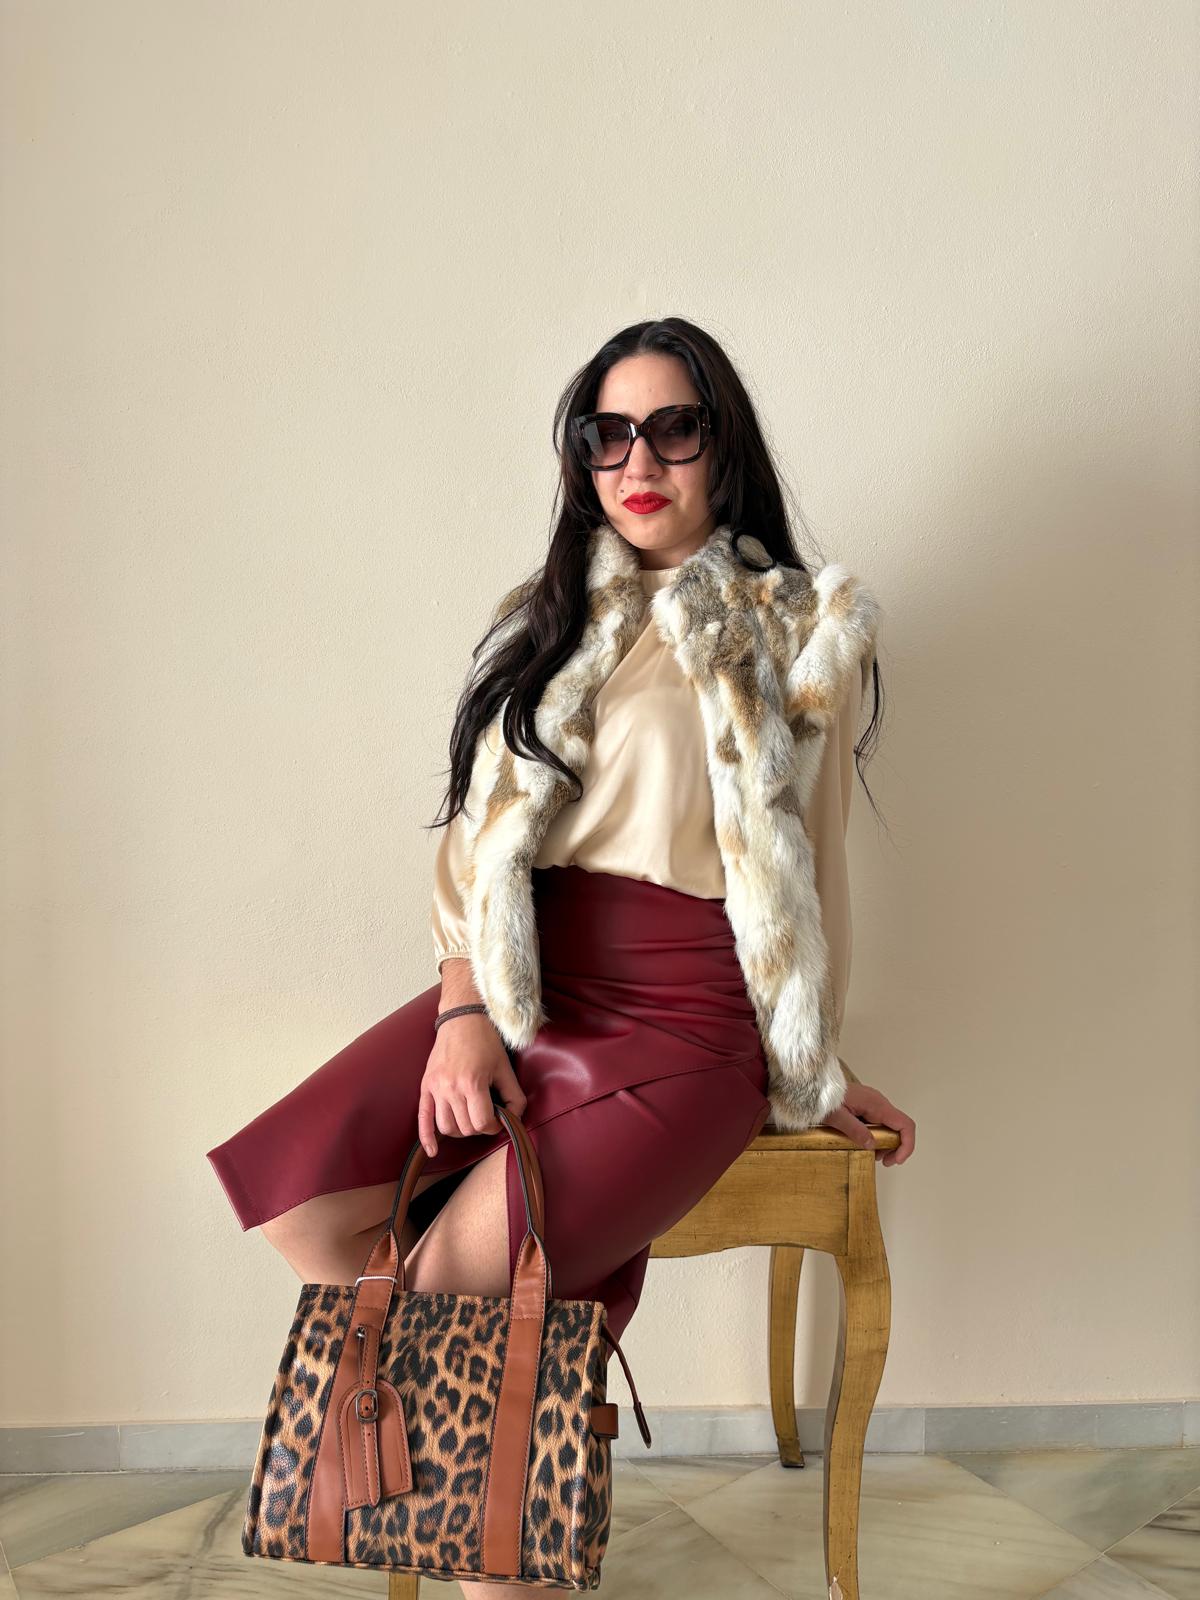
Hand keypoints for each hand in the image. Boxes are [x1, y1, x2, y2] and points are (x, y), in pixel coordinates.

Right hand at [419, 1015, 527, 1157]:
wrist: (462, 1018)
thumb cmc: (485, 1041)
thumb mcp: (506, 1068)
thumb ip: (515, 1097)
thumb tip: (515, 1119)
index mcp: (472, 1084)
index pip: (482, 1123)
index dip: (494, 1127)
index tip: (498, 1119)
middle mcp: (451, 1088)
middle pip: (464, 1128)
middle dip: (479, 1127)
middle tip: (487, 1117)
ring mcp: (436, 1087)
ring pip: (446, 1127)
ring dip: (460, 1130)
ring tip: (470, 1119)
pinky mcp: (426, 1085)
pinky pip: (422, 1118)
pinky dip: (426, 1137)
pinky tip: (432, 1150)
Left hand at [823, 1083, 915, 1166]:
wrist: (815, 1086)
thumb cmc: (823, 1098)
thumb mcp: (837, 1117)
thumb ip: (854, 1130)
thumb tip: (872, 1145)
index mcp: (876, 1105)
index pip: (905, 1125)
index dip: (907, 1145)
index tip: (897, 1160)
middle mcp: (879, 1103)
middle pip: (900, 1128)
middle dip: (896, 1148)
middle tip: (883, 1161)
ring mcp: (874, 1105)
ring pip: (890, 1127)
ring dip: (886, 1144)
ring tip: (871, 1155)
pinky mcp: (867, 1107)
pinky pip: (880, 1124)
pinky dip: (878, 1137)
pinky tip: (865, 1144)